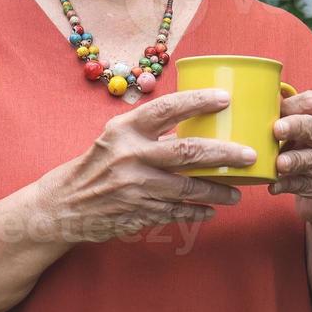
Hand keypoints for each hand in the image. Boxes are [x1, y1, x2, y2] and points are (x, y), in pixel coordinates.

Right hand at [34, 88, 251, 243]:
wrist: (63, 205)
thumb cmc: (94, 166)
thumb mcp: (114, 140)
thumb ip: (147, 133)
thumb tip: (191, 123)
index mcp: (124, 131)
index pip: (166, 109)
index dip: (198, 102)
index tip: (225, 99)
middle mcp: (130, 156)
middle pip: (188, 151)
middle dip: (225, 153)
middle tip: (249, 154)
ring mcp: (135, 187)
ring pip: (188, 187)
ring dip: (217, 190)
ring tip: (237, 191)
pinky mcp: (138, 212)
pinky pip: (177, 212)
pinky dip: (197, 211)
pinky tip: (211, 210)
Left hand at [269, 90, 311, 227]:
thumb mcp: (311, 126)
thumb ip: (293, 114)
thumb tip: (263, 103)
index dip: (291, 105)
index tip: (272, 109)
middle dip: (296, 127)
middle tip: (276, 129)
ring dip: (294, 161)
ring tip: (278, 163)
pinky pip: (308, 185)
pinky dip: (288, 184)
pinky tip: (274, 185)